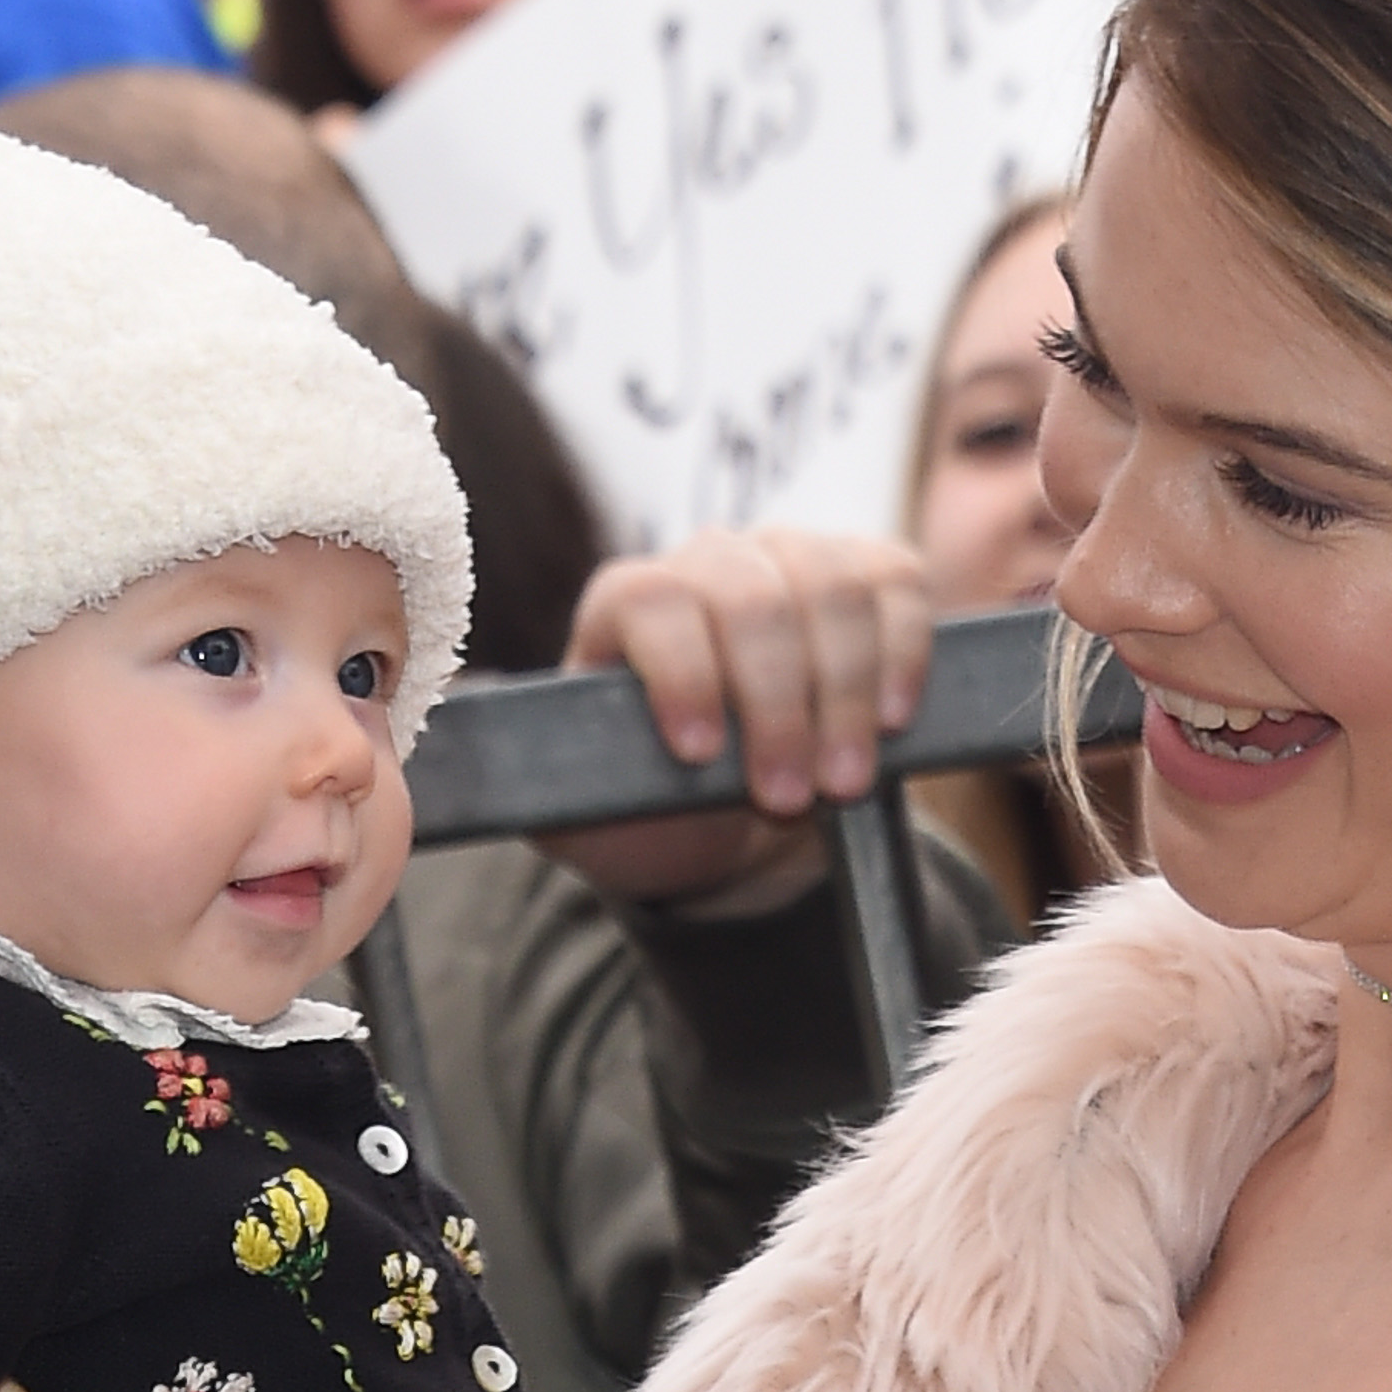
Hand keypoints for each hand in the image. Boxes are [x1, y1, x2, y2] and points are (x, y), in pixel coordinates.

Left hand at [555, 528, 938, 909]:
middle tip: (790, 798)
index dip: (683, 674)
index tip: (699, 757)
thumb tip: (487, 737)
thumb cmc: (653, 819)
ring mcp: (793, 559)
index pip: (654, 599)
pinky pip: (898, 583)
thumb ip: (537, 780)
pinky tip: (893, 721)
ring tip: (843, 782)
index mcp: (628, 606)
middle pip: (753, 594)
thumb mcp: (578, 814)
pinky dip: (903, 652)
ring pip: (831, 586)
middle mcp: (709, 564)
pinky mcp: (868, 577)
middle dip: (779, 707)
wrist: (736, 831)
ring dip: (844, 694)